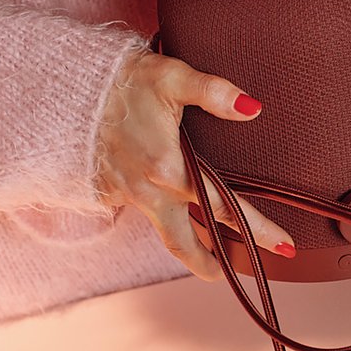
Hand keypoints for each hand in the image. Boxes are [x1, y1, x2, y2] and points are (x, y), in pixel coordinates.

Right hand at [95, 48, 294, 281]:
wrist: (65, 89)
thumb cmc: (124, 81)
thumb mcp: (171, 77)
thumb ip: (214, 93)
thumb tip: (253, 109)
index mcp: (168, 168)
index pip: (223, 207)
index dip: (256, 228)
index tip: (285, 244)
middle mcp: (148, 191)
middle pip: (188, 240)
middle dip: (217, 261)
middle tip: (249, 273)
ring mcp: (128, 195)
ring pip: (164, 235)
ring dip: (190, 254)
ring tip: (212, 268)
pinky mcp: (111, 193)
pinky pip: (144, 215)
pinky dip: (165, 224)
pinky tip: (180, 222)